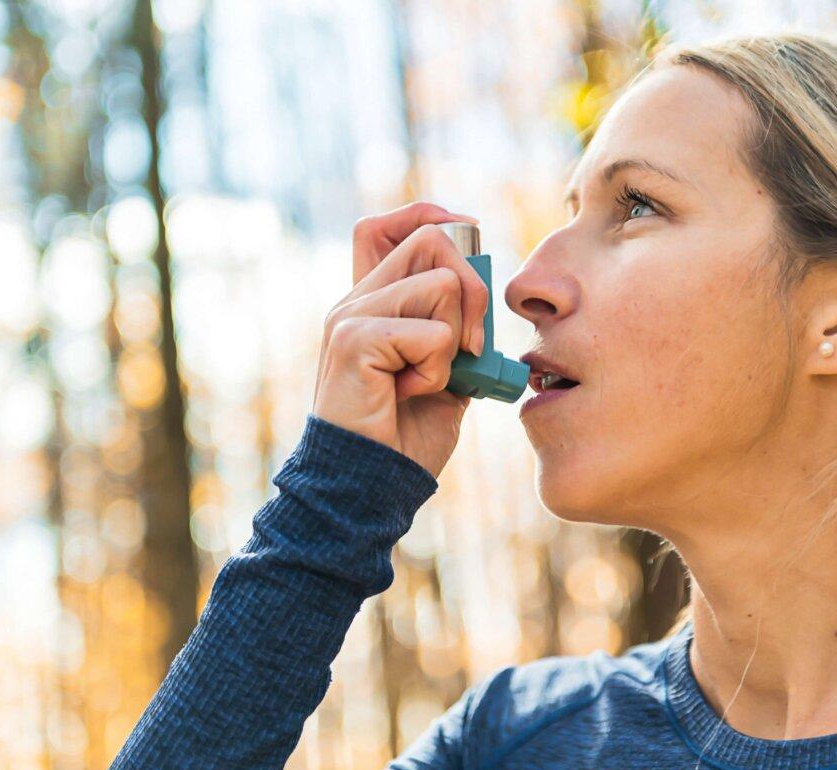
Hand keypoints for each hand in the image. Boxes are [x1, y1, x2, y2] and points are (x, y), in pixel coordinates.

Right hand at [312, 202, 488, 478]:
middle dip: (474, 288)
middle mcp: (355, 300)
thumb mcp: (446, 373)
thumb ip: (457, 332)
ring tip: (429, 380)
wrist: (373, 484)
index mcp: (371, 302)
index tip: (465, 239)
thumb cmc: (407, 436)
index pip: (384, 225)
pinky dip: (438, 369)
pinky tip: (410, 394)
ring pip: (441, 285)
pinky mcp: (355, 340)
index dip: (429, 218)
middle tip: (472, 346)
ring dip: (456, 340)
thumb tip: (485, 294)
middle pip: (431, 240)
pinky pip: (432, 333)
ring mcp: (351, 316)